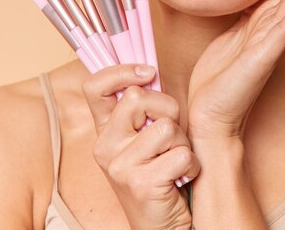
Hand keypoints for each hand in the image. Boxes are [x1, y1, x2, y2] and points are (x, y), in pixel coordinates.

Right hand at [83, 64, 199, 229]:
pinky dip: (190, 164)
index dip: (121, 71)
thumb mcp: (143, 137)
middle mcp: (105, 147)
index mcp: (104, 131)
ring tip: (175, 159)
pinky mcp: (141, 184)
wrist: (160, 225)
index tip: (147, 72)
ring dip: (182, 141)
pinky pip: (180, 153)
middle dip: (167, 108)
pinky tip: (181, 177)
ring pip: (166, 126)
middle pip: (138, 97)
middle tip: (170, 133)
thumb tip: (149, 70)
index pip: (94, 86)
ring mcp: (120, 167)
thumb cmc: (160, 172)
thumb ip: (141, 107)